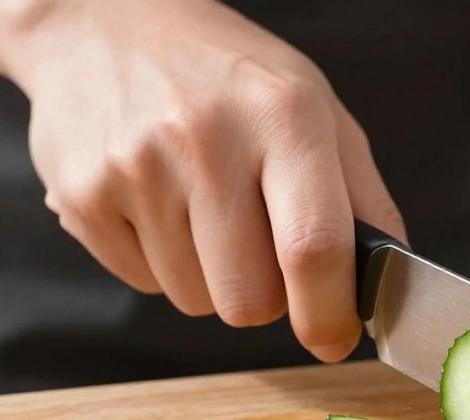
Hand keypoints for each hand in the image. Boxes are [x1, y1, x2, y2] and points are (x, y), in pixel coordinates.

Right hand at [15, 0, 405, 361]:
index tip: (333, 339)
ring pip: (196, 301)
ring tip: (202, 207)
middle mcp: (205, 141)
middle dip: (267, 297)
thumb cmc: (230, 76)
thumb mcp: (317, 110)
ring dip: (212, 277)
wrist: (106, 22)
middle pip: (249, 300)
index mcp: (283, 115)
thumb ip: (363, 199)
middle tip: (259, 244)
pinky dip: (162, 263)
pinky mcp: (81, 197)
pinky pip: (143, 285)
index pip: (313, 247)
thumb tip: (388, 287)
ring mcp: (134, 169)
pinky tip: (160, 203)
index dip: (328, 313)